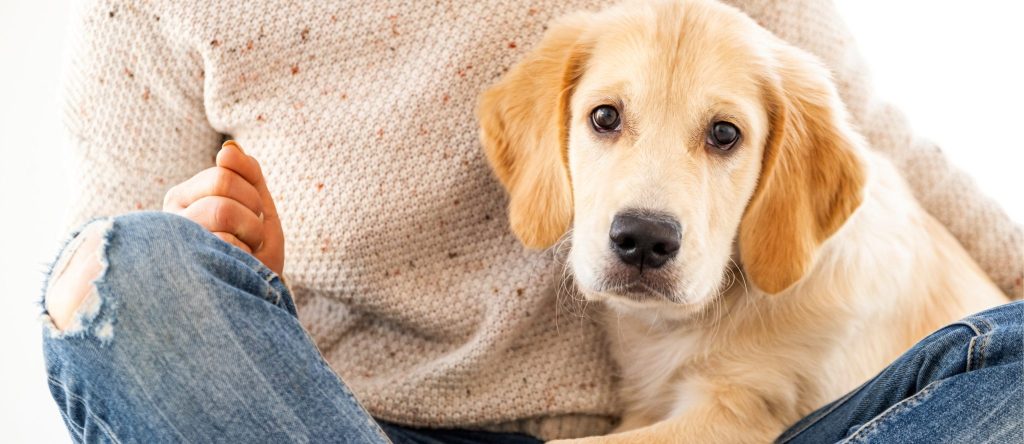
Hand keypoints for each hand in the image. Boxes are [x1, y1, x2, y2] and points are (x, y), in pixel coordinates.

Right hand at [163, 140, 284, 275]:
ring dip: (251, 234)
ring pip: (222, 210)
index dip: (253, 195)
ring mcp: (172, 241)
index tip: (253, 216)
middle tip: (251, 237)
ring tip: (244, 253)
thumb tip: (227, 149)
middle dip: (253, 213)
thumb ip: (248, 174)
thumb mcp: (258, 208)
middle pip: (223, 187)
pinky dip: (242, 256)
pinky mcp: (182, 266)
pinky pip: (224, 243)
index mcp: (184, 196)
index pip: (224, 173)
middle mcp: (170, 217)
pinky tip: (233, 269)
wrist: (252, 299)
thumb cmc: (253, 252)